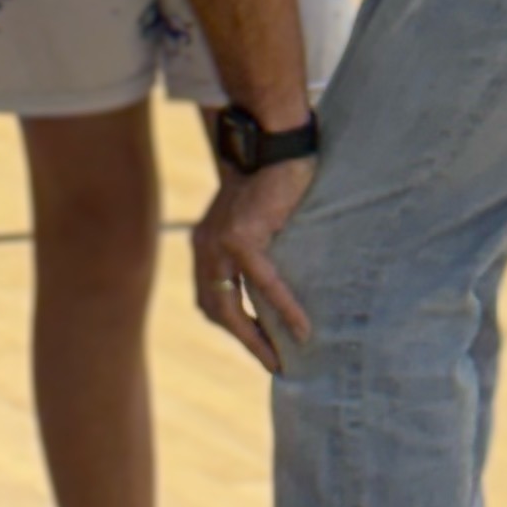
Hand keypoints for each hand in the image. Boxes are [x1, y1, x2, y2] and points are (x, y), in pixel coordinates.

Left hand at [191, 152, 314, 371]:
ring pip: (233, 305)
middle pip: (217, 310)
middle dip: (244, 340)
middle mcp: (204, 248)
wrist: (272, 145)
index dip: (232, 325)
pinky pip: (264, 284)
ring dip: (258, 337)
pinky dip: (283, 309)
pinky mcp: (242, 237)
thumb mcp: (251, 219)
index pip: (210, 298)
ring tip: (282, 358)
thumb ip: (248, 249)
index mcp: (204, 246)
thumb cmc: (270, 178)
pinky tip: (301, 328)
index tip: (258, 345)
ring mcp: (219, 244)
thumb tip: (267, 284)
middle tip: (272, 362)